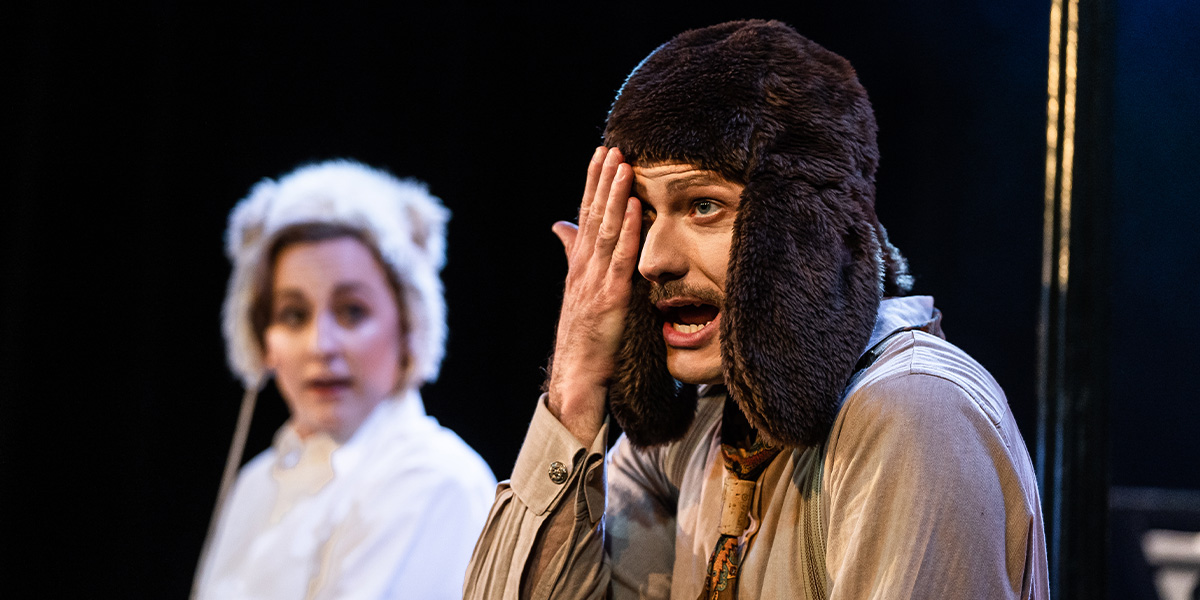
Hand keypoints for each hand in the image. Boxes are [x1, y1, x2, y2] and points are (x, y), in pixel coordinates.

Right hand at [547, 146, 641, 443]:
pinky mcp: (611, 301)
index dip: (594, 184)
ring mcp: (595, 284)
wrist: (576, 379)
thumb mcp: (579, 292)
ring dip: (616, 197)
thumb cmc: (582, 341)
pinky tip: (636, 209)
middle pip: (595, 216)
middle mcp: (584, 270)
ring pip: (607, 232)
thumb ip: (572, 257)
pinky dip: (629, 232)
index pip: (587, 216)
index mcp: (579, 267)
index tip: (602, 154)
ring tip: (624, 166)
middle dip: (604, 180)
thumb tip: (561, 226)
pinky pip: (622, 260)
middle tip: (613, 147)